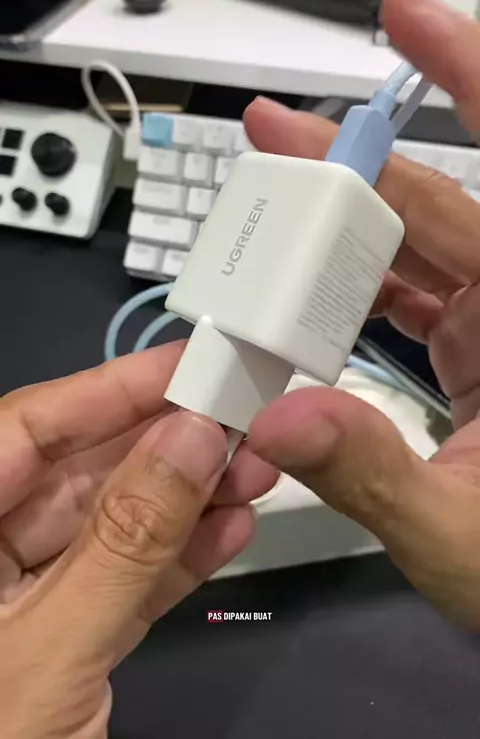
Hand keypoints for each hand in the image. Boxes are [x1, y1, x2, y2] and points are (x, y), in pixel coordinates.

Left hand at [0, 343, 277, 736]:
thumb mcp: (44, 657)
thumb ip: (122, 544)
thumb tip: (191, 437)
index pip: (24, 430)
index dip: (110, 389)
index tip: (191, 364)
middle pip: (76, 473)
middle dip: (165, 446)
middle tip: (242, 421)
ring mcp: (19, 599)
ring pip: (108, 526)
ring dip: (183, 500)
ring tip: (253, 473)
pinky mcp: (58, 641)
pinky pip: (119, 582)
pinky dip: (175, 560)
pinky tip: (229, 531)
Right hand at [244, 0, 479, 628]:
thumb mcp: (454, 534)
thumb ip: (368, 475)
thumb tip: (276, 420)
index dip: (464, 80)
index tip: (409, 16)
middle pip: (434, 205)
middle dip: (352, 167)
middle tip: (275, 137)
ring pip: (415, 249)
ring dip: (345, 232)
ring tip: (275, 216)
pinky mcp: (474, 352)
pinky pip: (409, 298)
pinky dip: (357, 291)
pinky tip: (309, 289)